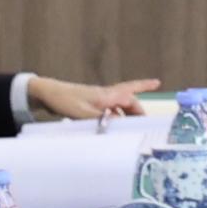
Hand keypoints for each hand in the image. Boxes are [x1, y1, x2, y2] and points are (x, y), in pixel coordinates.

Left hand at [24, 73, 159, 122]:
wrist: (48, 93)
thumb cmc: (65, 101)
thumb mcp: (83, 114)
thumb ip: (102, 119)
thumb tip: (119, 124)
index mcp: (106, 95)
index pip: (130, 94)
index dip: (144, 87)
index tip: (158, 83)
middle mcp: (104, 94)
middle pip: (127, 98)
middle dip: (138, 107)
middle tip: (145, 119)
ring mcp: (97, 98)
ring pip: (119, 103)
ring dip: (127, 112)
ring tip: (133, 123)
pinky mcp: (90, 102)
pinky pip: (109, 108)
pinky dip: (116, 115)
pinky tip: (114, 123)